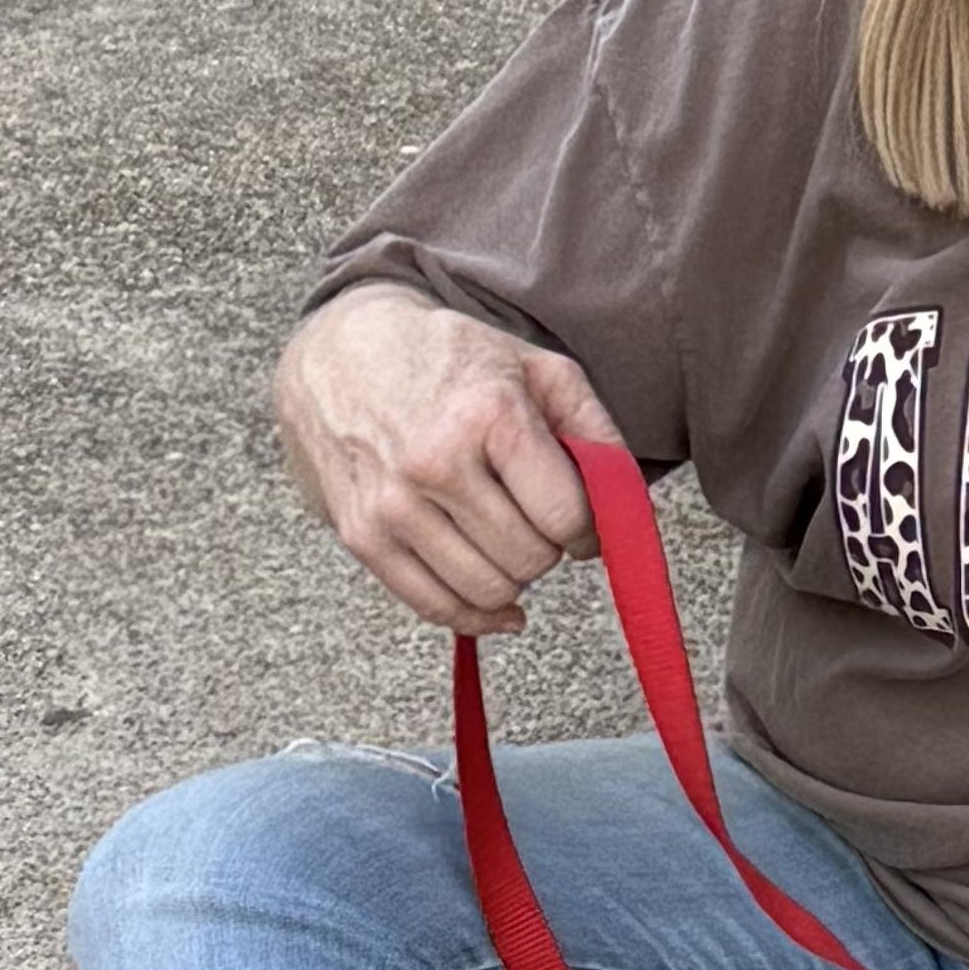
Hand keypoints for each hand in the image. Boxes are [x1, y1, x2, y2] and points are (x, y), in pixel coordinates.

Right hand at [272, 283, 624, 634]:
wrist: (340, 352)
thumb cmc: (448, 357)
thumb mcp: (537, 368)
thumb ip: (595, 430)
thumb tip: (628, 502)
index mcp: (489, 417)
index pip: (565, 514)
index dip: (589, 529)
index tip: (585, 524)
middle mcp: (435, 464)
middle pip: (529, 558)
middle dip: (550, 549)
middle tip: (539, 522)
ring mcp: (392, 505)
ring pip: (487, 589)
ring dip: (515, 578)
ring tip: (509, 541)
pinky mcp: (361, 536)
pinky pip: (433, 606)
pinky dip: (475, 616)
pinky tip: (499, 606)